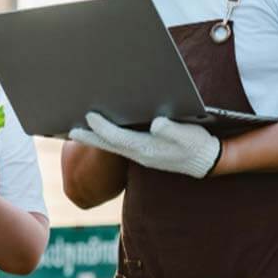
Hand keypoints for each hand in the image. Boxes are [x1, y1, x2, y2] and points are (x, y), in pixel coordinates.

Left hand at [69, 112, 221, 178]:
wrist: (207, 161)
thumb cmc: (197, 145)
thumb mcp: (189, 137)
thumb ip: (172, 131)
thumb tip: (156, 124)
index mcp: (148, 149)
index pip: (118, 138)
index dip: (102, 127)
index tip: (88, 116)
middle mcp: (140, 154)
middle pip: (109, 145)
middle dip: (90, 136)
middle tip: (70, 130)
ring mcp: (142, 155)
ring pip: (113, 147)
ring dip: (97, 138)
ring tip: (80, 130)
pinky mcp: (146, 153)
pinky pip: (121, 146)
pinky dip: (109, 139)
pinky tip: (103, 132)